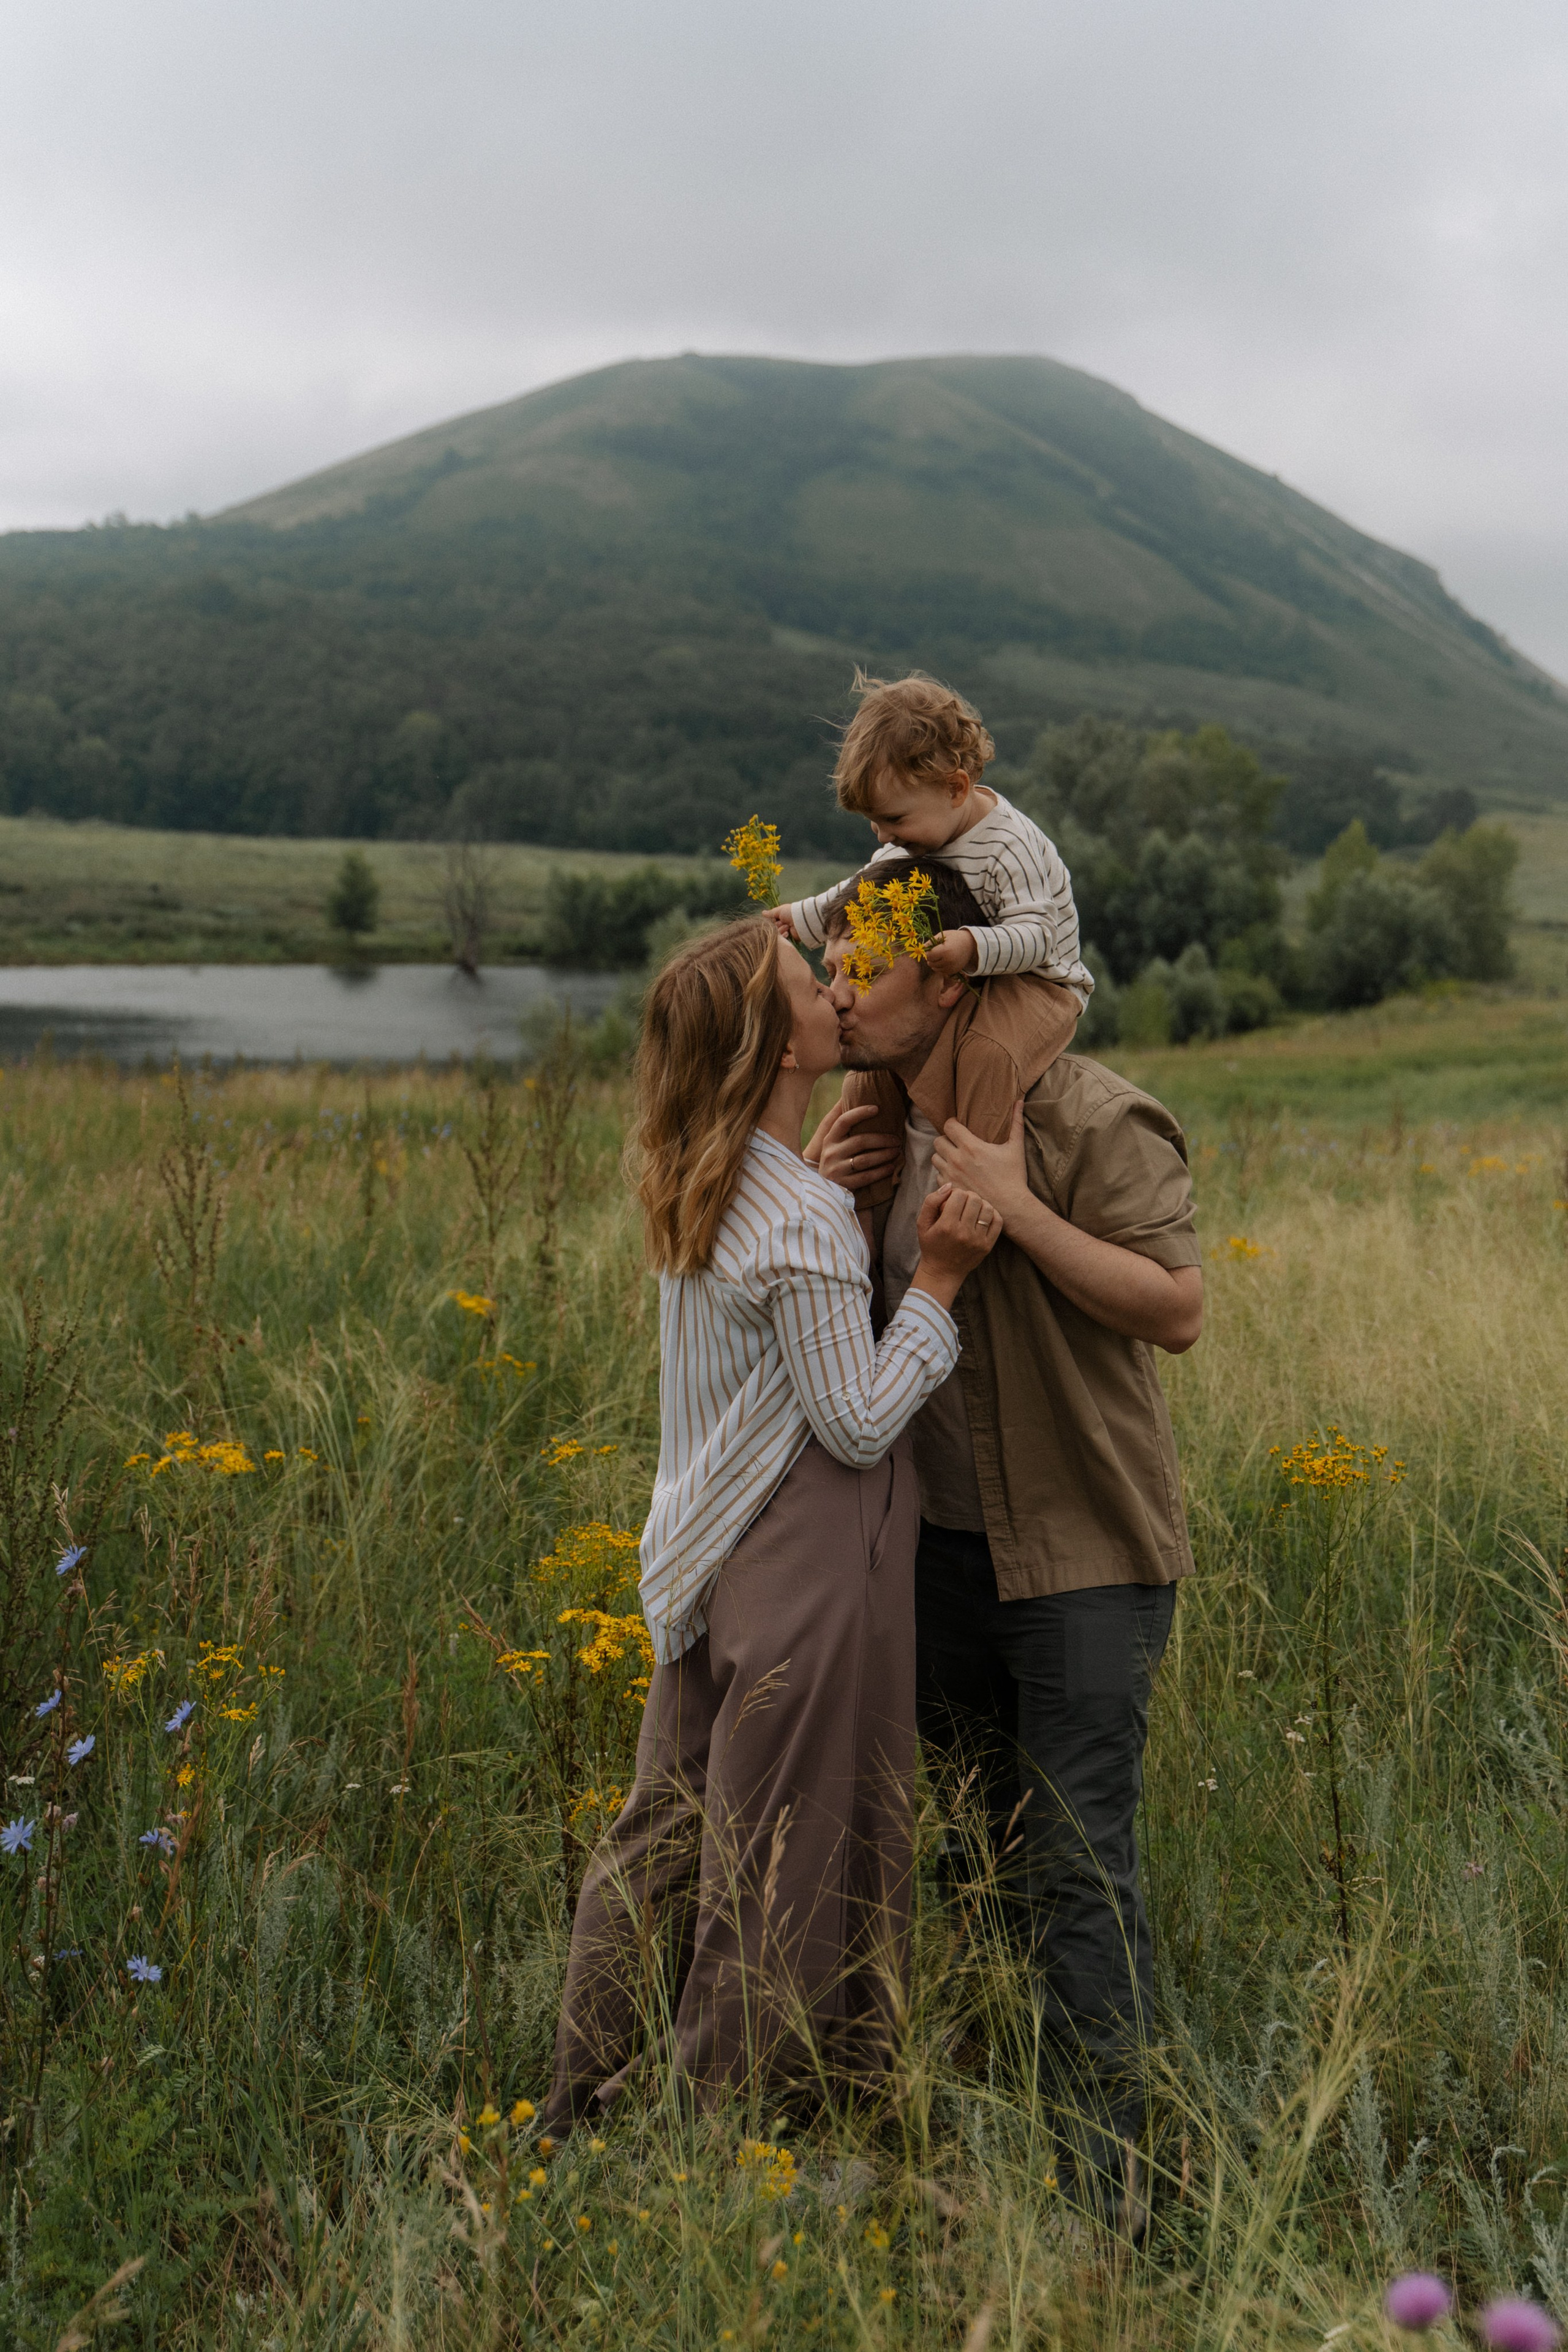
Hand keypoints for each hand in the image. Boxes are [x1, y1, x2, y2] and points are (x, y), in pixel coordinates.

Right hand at [765, 906, 795, 937]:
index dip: (772, 920)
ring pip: (777, 933)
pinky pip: (783, 939)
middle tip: (783, 922)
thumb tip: (763, 913)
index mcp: (782, 916)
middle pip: (774, 928)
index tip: (775, 919)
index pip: (772, 921)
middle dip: (777, 925)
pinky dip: (784, 935)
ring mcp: (787, 930)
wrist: (800, 920)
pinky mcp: (791, 937)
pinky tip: (788, 932)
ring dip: (781, 929)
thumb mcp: (779, 911)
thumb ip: (771, 913)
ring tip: (787, 926)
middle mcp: (784, 923)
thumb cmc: (790, 912)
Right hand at [808, 1099, 901, 1190]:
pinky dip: (881, 1171)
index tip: (877, 1108)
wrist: (824, 1187)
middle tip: (897, 1139)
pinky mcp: (843, 1184)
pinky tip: (891, 1167)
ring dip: (884, 1154)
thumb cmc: (835, 1159)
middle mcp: (831, 1152)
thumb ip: (843, 1123)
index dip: (859, 1113)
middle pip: (860, 1141)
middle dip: (882, 1139)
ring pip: (865, 1160)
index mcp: (829, 1139)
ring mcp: (836, 1169)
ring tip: (897, 1151)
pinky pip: (866, 1177)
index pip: (843, 1121)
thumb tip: (848, 1096)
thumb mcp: (834, 1142)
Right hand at [908, 1182, 1001, 1307]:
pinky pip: (998, 1221)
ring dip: (981, 1204)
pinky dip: (992, 1214)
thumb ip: (931, 1201)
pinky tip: (982, 1216)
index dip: (955, 1193)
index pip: (959, 1195)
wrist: (942, 1272)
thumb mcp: (922, 1223)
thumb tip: (949, 1186)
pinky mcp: (988, 1246)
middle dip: (968, 1197)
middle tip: (963, 1203)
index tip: (952, 1200)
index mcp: (946, 1226)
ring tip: (973, 1209)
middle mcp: (963, 1233)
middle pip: (975, 1199)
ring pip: (988, 1208)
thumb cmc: (931, 1245)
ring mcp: (978, 1240)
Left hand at [924, 928, 976, 976]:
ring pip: (935, 968)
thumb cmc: (955, 938)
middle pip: (931, 963)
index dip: (928, 952)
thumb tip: (921, 948)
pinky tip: (945, 960)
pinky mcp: (954, 971)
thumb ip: (930, 942)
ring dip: (935, 963)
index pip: (928, 956)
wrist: (971, 944)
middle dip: (931, 957)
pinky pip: (941, 971)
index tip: (932, 948)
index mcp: (945, 951)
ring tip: (941, 955)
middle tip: (937, 951)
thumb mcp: (942, 935)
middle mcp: (948, 961)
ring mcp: (951, 967)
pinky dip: (940, 967)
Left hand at [931, 1100, 1031, 1227]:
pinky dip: (944, 1173)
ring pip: (935, 1158)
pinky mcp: (950, 1189)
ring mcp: (951, 1175)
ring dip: (943, 1156)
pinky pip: (938, 1175)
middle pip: (938, 1141)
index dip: (952, 1124)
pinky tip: (956, 1175)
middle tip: (956, 1144)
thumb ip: (1016, 1122)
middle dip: (946, 1140)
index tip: (959, 1127)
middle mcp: (957, 1160)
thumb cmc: (1014, 1176)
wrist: (1011, 1206)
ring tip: (955, 1159)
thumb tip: (1020, 1101)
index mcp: (971, 1146)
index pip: (948, 1125)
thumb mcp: (1016, 1147)